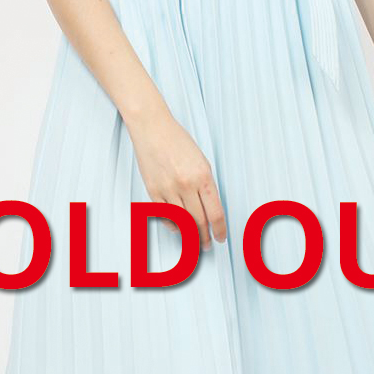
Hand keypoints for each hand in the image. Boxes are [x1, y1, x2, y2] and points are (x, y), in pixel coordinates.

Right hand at [126, 109, 226, 250]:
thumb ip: (206, 185)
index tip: (220, 237)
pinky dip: (172, 225)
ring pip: (181, 222)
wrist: (152, 128)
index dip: (219, 230)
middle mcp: (186, 184)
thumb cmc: (177, 140)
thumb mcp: (202, 161)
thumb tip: (210, 209)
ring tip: (193, 241)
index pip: (215, 213)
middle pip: (199, 221)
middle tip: (206, 245)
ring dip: (189, 235)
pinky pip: (164, 216)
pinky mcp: (153, 191)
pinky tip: (177, 228)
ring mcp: (168, 189)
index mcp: (203, 176)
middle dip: (204, 237)